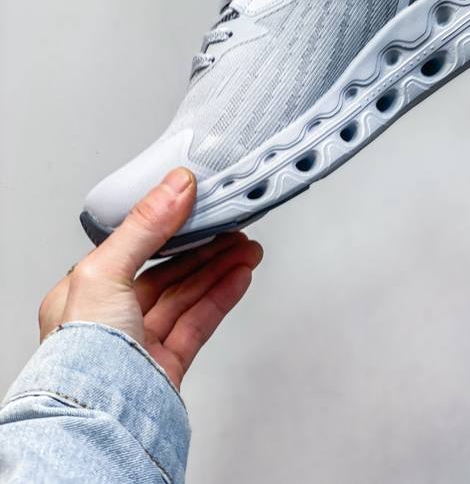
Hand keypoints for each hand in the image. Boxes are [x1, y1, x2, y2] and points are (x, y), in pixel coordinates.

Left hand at [39, 168, 262, 389]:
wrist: (102, 421)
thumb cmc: (84, 356)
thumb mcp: (104, 271)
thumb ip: (143, 226)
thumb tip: (174, 186)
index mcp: (83, 293)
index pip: (133, 248)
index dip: (168, 225)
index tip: (197, 206)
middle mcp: (110, 318)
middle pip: (167, 272)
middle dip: (204, 248)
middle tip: (233, 227)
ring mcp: (140, 343)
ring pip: (186, 296)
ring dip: (219, 269)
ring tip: (247, 249)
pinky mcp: (165, 365)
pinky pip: (199, 322)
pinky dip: (222, 297)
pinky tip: (240, 277)